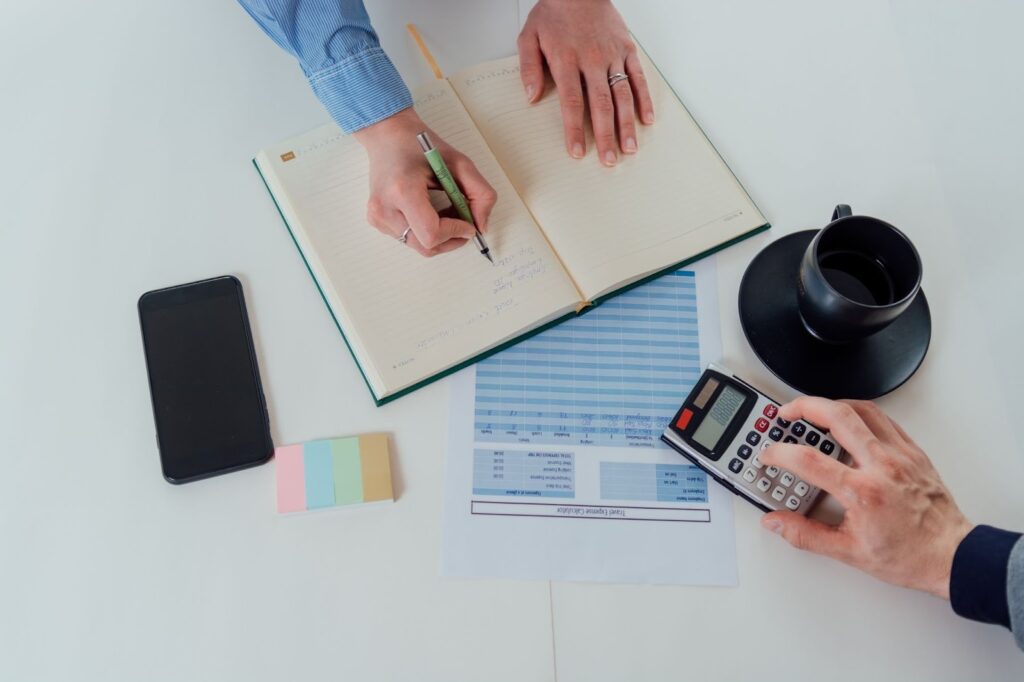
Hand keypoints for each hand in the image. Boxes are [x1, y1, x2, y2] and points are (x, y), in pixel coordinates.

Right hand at [353, 108, 496, 256]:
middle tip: (463, 223)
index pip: (431, 233)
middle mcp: (385, 207)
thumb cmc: (418, 145)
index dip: (455, 233)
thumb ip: (480, 194)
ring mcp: (378, 217)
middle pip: (426, 247)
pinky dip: (425, 232)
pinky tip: (429, 212)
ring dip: (439, 235)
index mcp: (403, 190)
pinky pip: (409, 239)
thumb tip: (481, 225)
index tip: (468, 224)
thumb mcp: (459, 162)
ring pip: (419, 246)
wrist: (387, 136)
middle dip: (450, 239)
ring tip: (445, 212)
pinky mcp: (377, 221)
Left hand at [517, 0, 654, 165]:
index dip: (575, 129)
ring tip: (629, 149)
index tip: (578, 151)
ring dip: (627, 124)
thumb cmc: (554, 13)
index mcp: (566, 60)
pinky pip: (638, 77)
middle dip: (606, 135)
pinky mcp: (627, 49)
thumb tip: (531, 97)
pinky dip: (644, 99)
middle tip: (609, 161)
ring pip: (622, 95)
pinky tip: (647, 120)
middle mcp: (592, 60)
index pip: (572, 102)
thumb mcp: (529, 36)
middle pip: (601, 105)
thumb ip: (528, 68)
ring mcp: (613, 55)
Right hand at [759, 398, 973, 598]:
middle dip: (804, 407)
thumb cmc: (909, 556)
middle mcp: (881, 466)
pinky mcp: (913, 453)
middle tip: (786, 412)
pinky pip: (884, 420)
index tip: (769, 455)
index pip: (808, 460)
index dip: (779, 453)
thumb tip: (776, 523)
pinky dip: (861, 413)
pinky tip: (850, 420)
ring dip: (832, 404)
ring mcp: (900, 456)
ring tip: (814, 409)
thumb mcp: (848, 552)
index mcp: (862, 492)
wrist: (951, 556)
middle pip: (836, 417)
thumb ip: (805, 535)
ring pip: (862, 410)